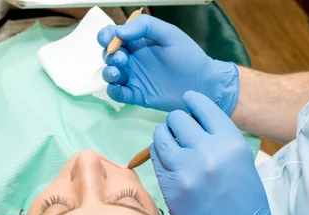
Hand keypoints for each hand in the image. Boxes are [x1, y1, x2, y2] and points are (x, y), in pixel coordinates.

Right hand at [97, 15, 238, 114]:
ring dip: (108, 73)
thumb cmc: (189, 56)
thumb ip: (144, 26)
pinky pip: (118, 94)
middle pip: (109, 55)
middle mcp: (133, 59)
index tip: (109, 40)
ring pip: (110, 75)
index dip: (106, 36)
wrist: (202, 83)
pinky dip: (113, 92)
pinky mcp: (138, 95)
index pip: (113, 36)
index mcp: (138, 42)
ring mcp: (134, 78)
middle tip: (124, 59)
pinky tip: (119, 89)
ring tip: (118, 73)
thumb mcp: (169, 34)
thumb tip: (119, 31)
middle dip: (110, 56)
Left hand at [150, 91, 279, 214]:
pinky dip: (159, 155)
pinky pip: (155, 158)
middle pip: (177, 118)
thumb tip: (193, 121)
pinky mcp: (170, 187)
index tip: (188, 102)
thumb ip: (218, 138)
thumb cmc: (245, 201)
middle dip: (177, 122)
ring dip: (164, 137)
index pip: (203, 106)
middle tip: (180, 132)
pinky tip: (168, 160)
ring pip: (160, 136)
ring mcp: (186, 169)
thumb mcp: (241, 160)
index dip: (192, 101)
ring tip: (171, 145)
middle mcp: (208, 151)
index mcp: (231, 141)